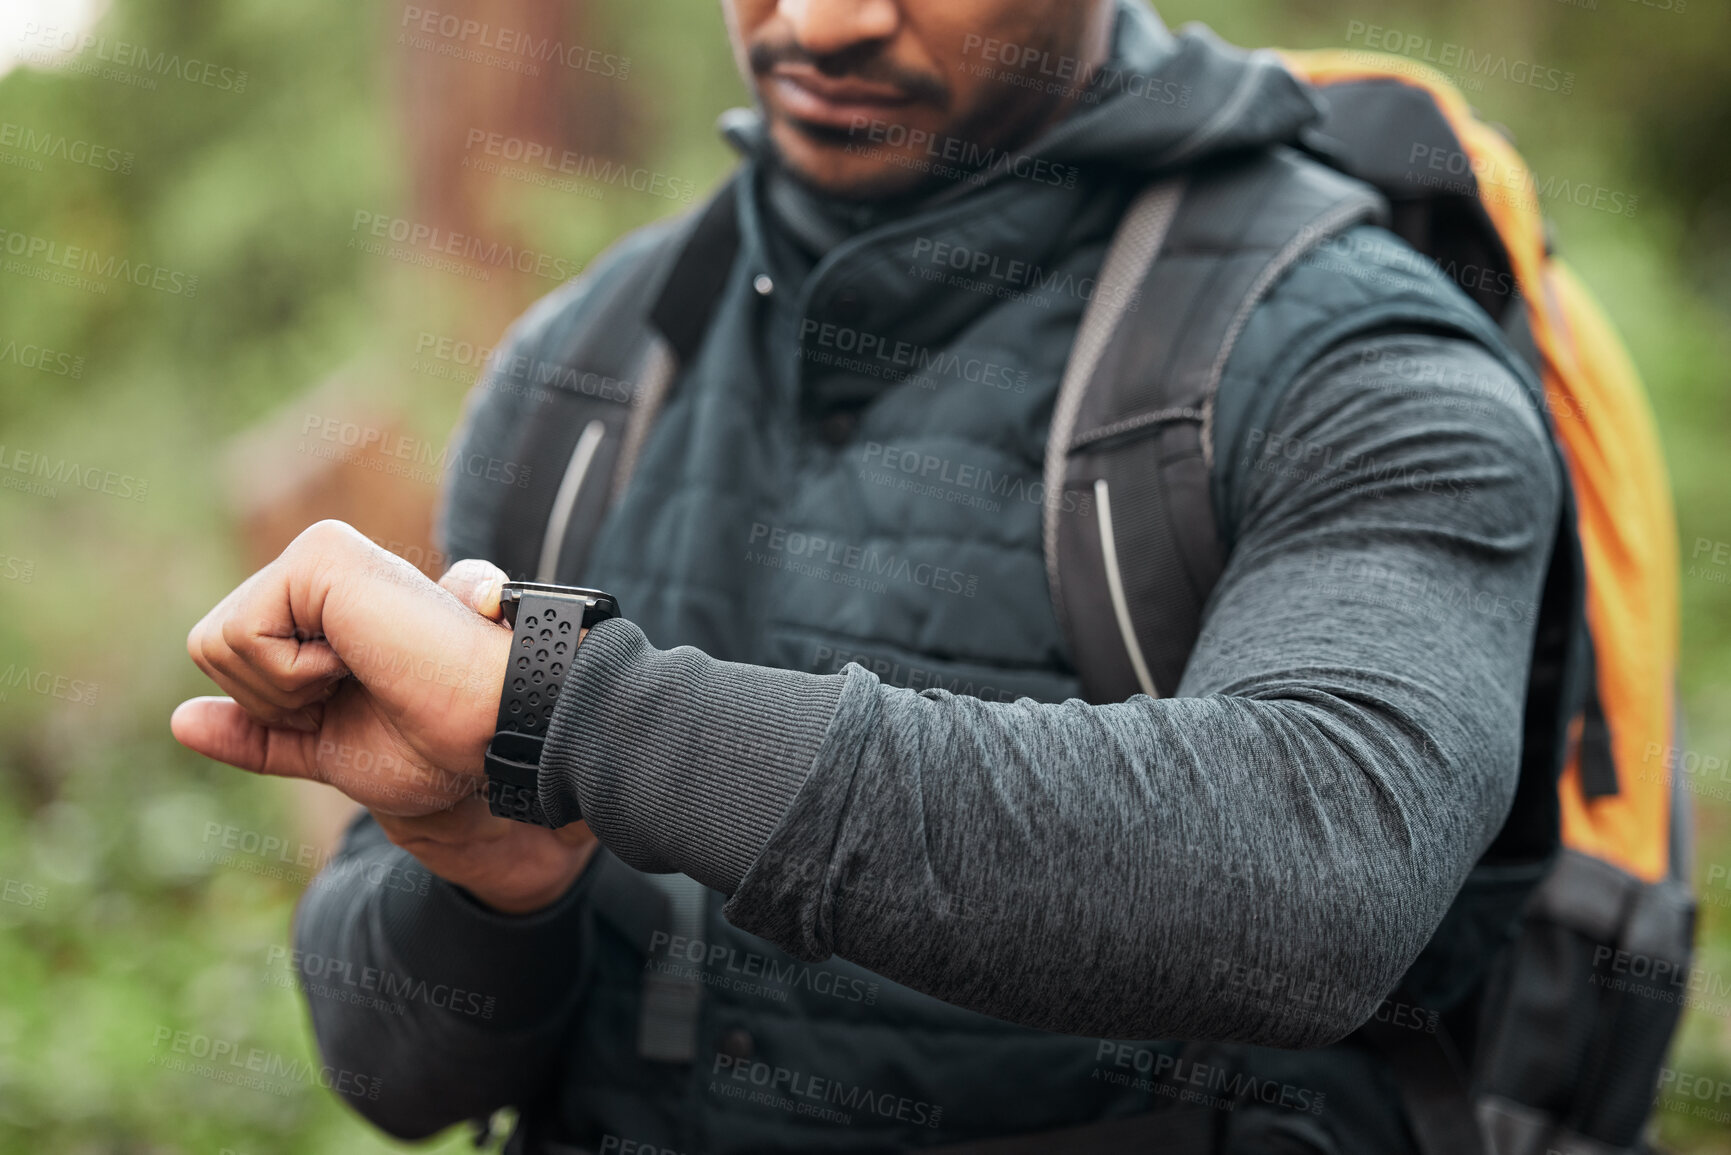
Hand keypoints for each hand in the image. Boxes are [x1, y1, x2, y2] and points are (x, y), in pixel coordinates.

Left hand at [171, 522, 596, 911]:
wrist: (495, 733)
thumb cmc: (439, 742)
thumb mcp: (329, 748)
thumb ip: (261, 734)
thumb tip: (179, 721)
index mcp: (325, 604)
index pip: (232, 658)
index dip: (279, 710)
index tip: (363, 705)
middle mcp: (319, 566)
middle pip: (211, 648)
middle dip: (271, 699)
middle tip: (359, 690)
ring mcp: (320, 554)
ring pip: (215, 642)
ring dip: (284, 689)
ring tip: (364, 672)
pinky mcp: (320, 554)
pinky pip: (241, 636)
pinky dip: (292, 676)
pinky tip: (360, 659)